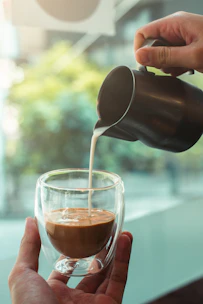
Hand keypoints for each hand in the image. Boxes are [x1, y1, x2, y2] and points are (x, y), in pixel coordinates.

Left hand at [8, 218, 132, 303]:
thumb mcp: (22, 276)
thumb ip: (28, 248)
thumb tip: (30, 221)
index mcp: (52, 293)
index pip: (66, 267)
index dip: (74, 249)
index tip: (80, 232)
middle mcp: (74, 299)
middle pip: (91, 269)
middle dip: (99, 249)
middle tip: (105, 230)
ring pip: (109, 273)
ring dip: (116, 250)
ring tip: (119, 230)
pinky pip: (119, 280)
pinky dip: (124, 259)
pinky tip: (125, 239)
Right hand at [134, 11, 202, 75]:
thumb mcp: (192, 55)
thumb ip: (165, 56)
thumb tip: (139, 56)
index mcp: (174, 23)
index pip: (142, 33)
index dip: (140, 51)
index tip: (146, 66)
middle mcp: (175, 28)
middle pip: (151, 46)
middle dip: (157, 61)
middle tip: (171, 67)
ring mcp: (181, 38)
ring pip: (161, 55)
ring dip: (168, 66)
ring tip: (182, 68)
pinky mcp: (186, 47)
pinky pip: (171, 58)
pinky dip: (176, 67)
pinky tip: (186, 69)